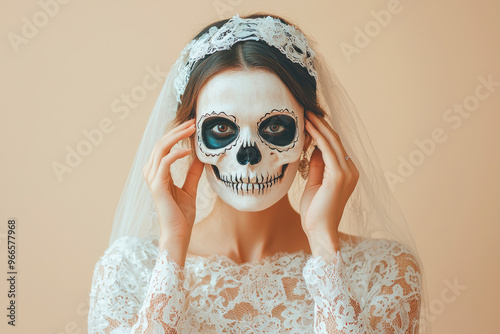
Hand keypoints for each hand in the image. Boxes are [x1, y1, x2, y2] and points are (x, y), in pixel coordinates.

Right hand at [143, 119, 203, 244]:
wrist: (179, 233)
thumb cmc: (181, 214)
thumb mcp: (190, 188)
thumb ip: (192, 173)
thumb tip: (200, 158)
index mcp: (158, 173)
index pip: (164, 146)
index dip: (176, 133)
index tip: (192, 125)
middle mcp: (153, 173)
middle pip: (161, 143)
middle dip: (177, 130)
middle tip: (193, 121)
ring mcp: (153, 179)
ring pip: (161, 149)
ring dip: (176, 136)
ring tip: (191, 129)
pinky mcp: (158, 186)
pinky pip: (165, 163)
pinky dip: (176, 154)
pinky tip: (188, 151)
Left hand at [300, 111, 358, 249]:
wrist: (319, 231)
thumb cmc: (315, 211)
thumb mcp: (314, 183)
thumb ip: (317, 166)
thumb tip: (313, 148)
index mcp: (347, 172)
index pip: (335, 146)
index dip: (323, 131)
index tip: (310, 119)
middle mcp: (350, 170)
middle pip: (335, 141)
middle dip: (321, 124)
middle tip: (307, 110)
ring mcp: (347, 173)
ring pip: (332, 142)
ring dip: (318, 126)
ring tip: (306, 114)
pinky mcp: (338, 176)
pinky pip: (327, 150)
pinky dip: (317, 137)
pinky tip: (308, 127)